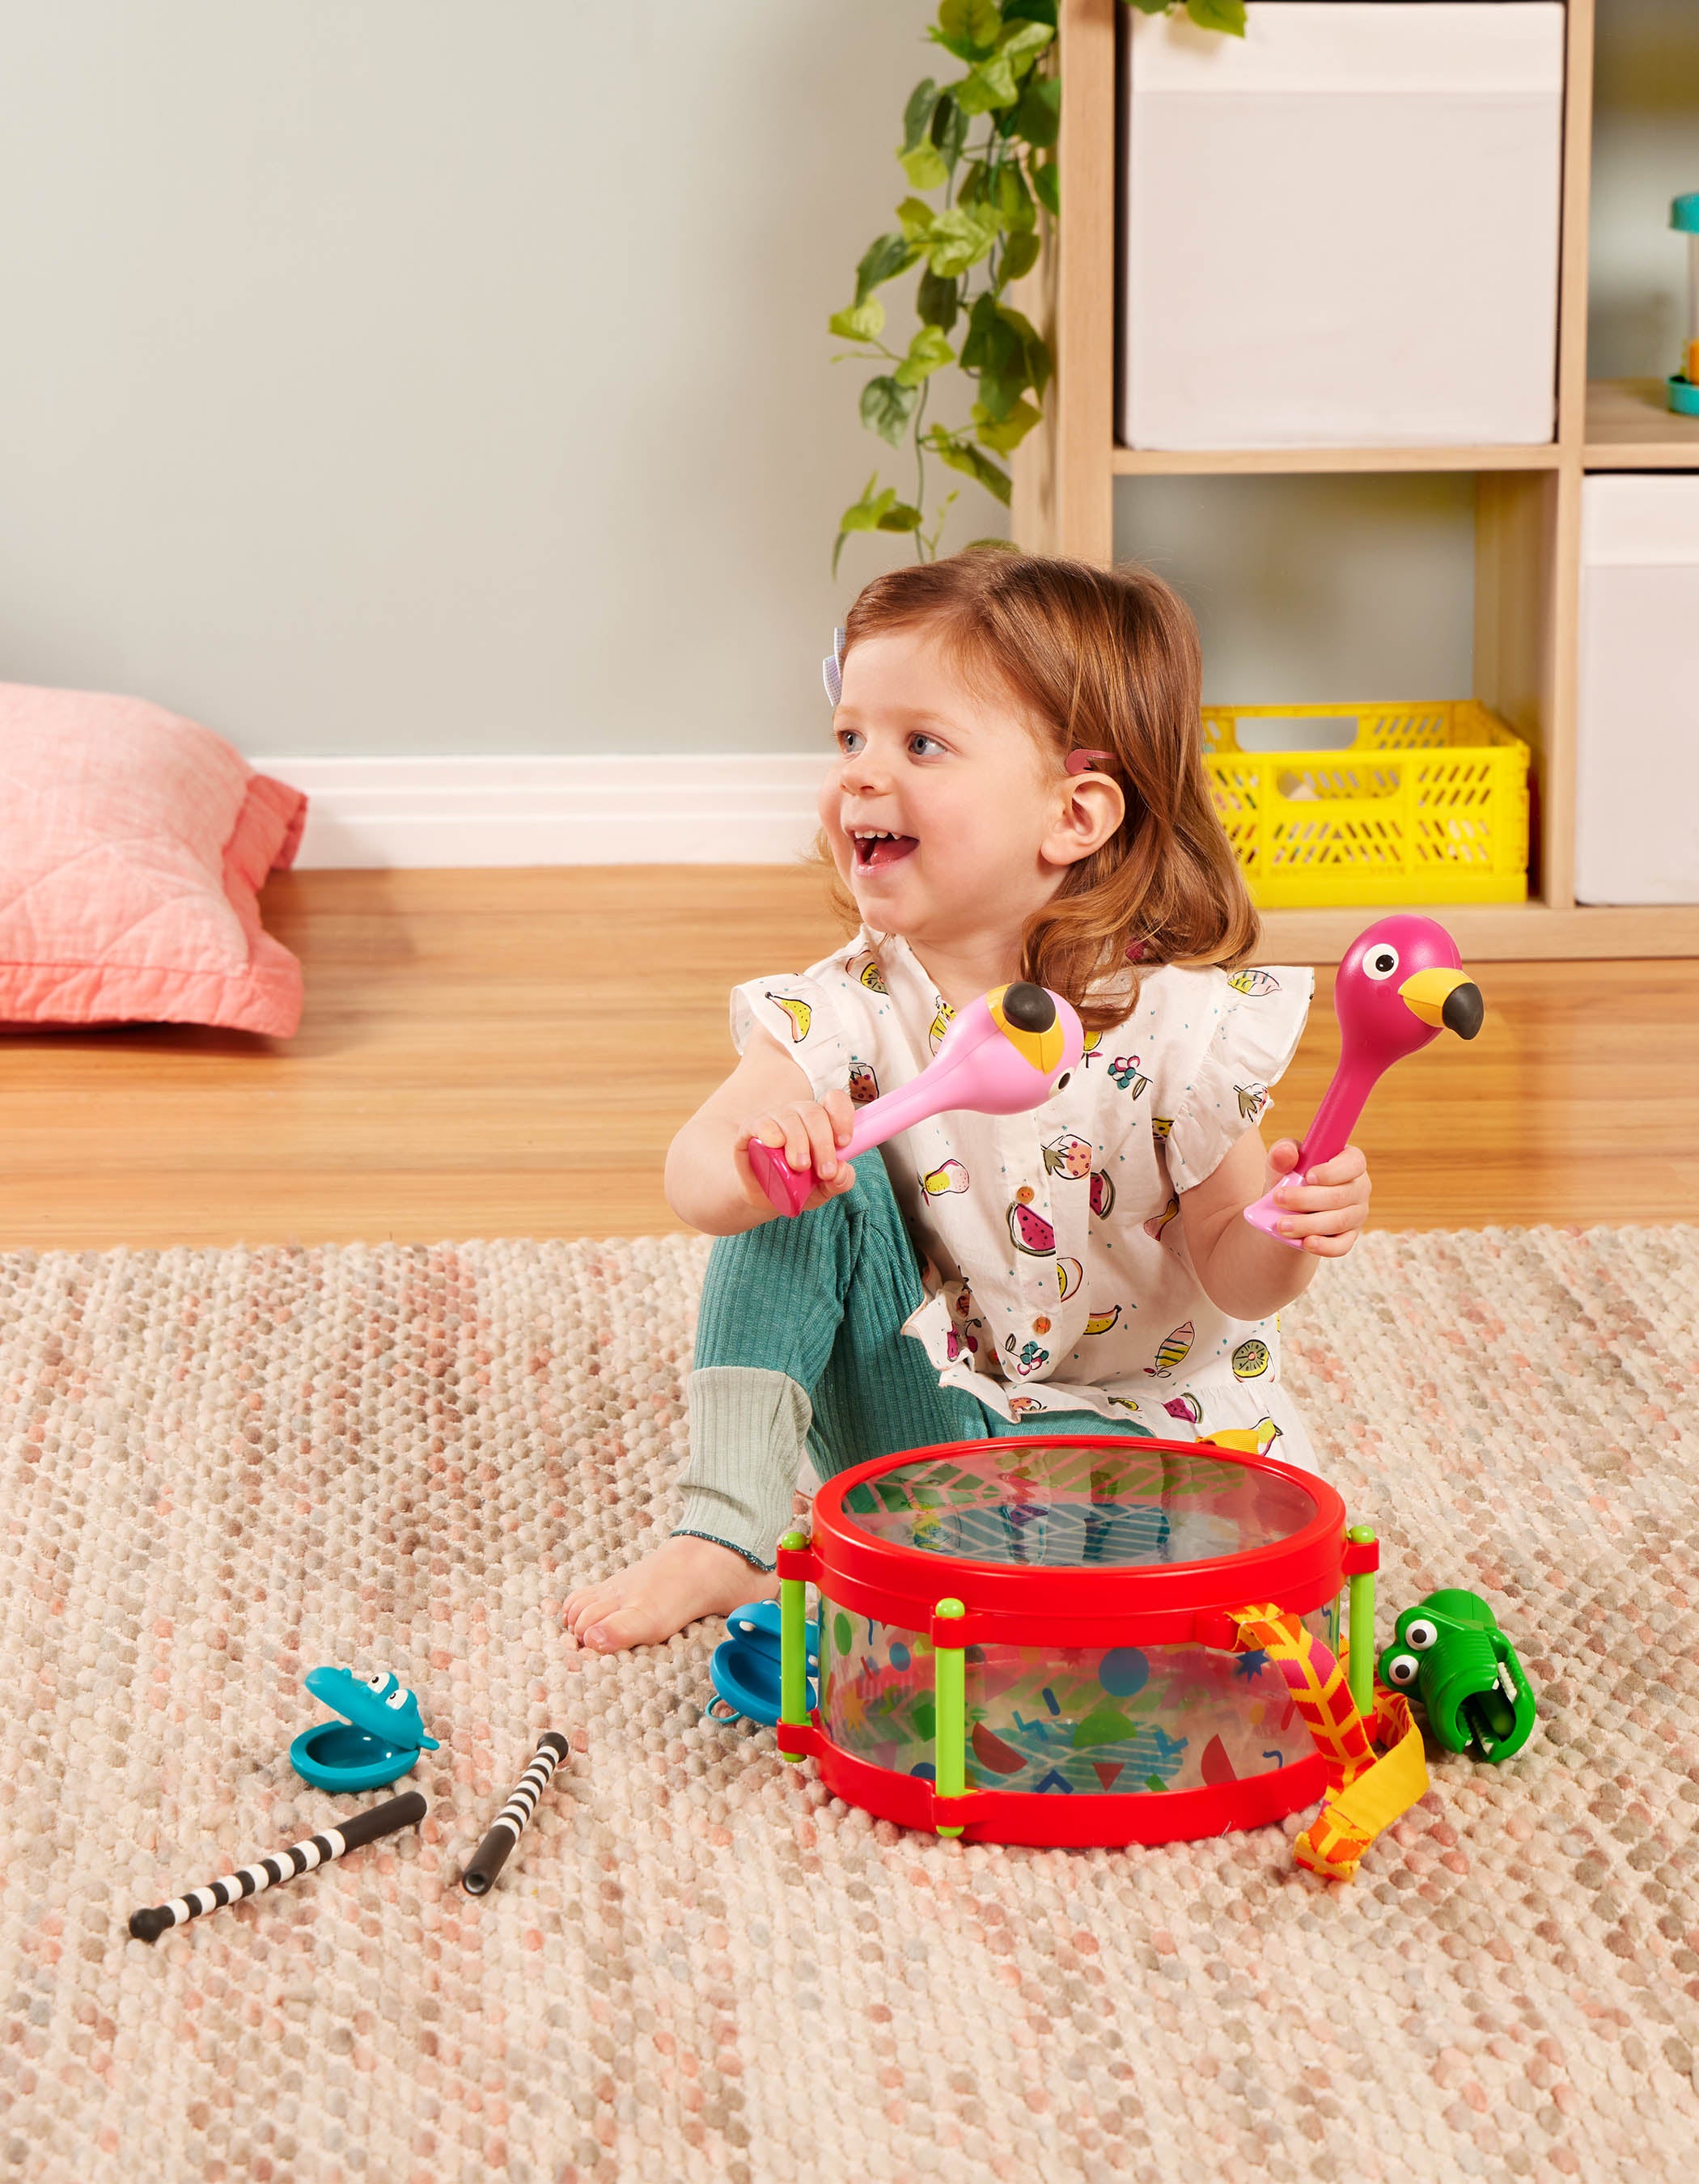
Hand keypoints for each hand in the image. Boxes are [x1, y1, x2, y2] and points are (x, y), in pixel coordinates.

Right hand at [735, 1089, 856, 1213]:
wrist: (763, 1197)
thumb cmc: (797, 1186)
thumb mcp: (824, 1189)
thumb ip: (840, 1181)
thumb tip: (842, 1170)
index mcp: (821, 1123)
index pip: (835, 1102)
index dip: (842, 1117)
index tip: (844, 1142)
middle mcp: (798, 1115)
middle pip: (815, 1113)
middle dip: (823, 1143)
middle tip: (825, 1172)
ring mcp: (774, 1119)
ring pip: (791, 1118)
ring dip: (799, 1142)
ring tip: (801, 1167)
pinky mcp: (751, 1128)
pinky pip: (762, 1123)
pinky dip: (771, 1132)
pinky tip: (776, 1145)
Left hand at [1263, 1139, 1369, 1256]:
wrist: (1285, 1212)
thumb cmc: (1289, 1179)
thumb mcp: (1282, 1163)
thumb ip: (1282, 1153)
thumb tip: (1285, 1152)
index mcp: (1349, 1162)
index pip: (1354, 1163)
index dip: (1333, 1171)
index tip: (1308, 1176)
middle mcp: (1359, 1188)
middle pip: (1341, 1195)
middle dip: (1307, 1199)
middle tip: (1279, 1200)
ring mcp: (1356, 1214)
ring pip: (1339, 1221)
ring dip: (1309, 1224)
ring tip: (1282, 1225)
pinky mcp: (1349, 1237)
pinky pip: (1342, 1245)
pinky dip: (1324, 1246)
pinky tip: (1306, 1243)